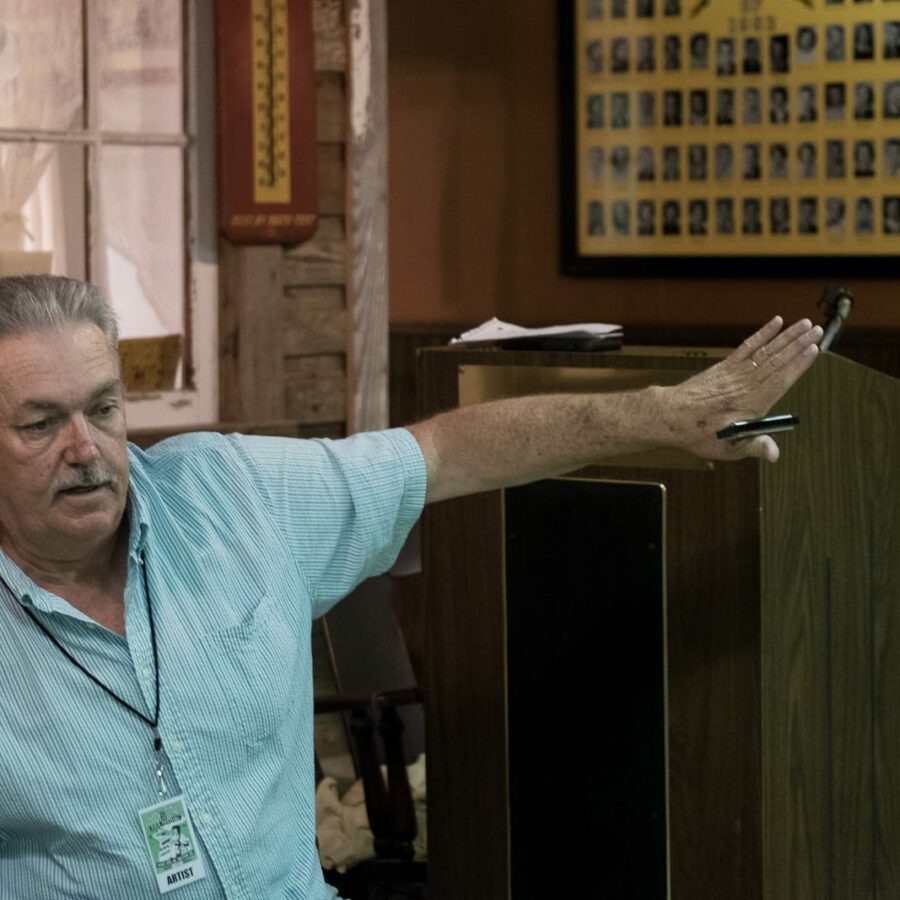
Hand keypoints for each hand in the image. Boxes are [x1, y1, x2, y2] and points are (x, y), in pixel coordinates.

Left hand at [662, 316, 822, 462]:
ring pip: (765, 351)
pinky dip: (762, 334)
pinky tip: (776, 322)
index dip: (798, 364)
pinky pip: (747, 346)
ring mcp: (734, 373)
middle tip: (819, 330)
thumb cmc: (699, 434)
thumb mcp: (728, 448)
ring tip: (806, 324)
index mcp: (750, 404)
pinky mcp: (725, 367)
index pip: (780, 380)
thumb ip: (755, 447)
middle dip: (799, 344)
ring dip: (787, 336)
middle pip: (777, 361)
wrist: (670, 417)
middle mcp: (744, 384)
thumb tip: (775, 454)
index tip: (814, 349)